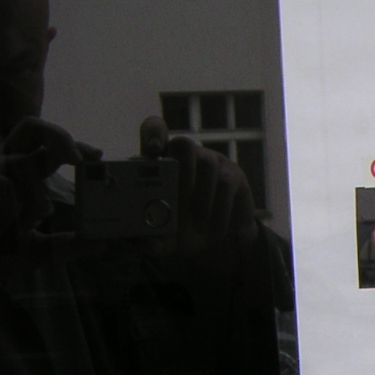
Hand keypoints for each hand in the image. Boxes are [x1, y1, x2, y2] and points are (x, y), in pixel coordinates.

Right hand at [0, 116, 98, 262]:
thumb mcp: (37, 250)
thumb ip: (67, 245)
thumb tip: (102, 243)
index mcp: (14, 176)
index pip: (44, 146)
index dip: (71, 144)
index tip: (97, 155)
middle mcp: (0, 166)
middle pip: (32, 127)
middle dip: (62, 137)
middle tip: (83, 159)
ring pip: (26, 166)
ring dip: (33, 199)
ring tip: (20, 223)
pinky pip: (10, 188)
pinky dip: (15, 211)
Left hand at [138, 117, 258, 258]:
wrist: (223, 241)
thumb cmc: (187, 232)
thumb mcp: (166, 240)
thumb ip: (152, 241)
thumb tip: (141, 244)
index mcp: (163, 164)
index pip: (156, 130)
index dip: (154, 133)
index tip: (152, 150)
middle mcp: (188, 158)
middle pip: (184, 143)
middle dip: (180, 169)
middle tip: (177, 198)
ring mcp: (213, 163)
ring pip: (207, 164)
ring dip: (201, 198)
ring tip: (197, 227)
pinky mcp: (234, 175)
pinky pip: (226, 184)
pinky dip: (219, 210)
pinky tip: (213, 229)